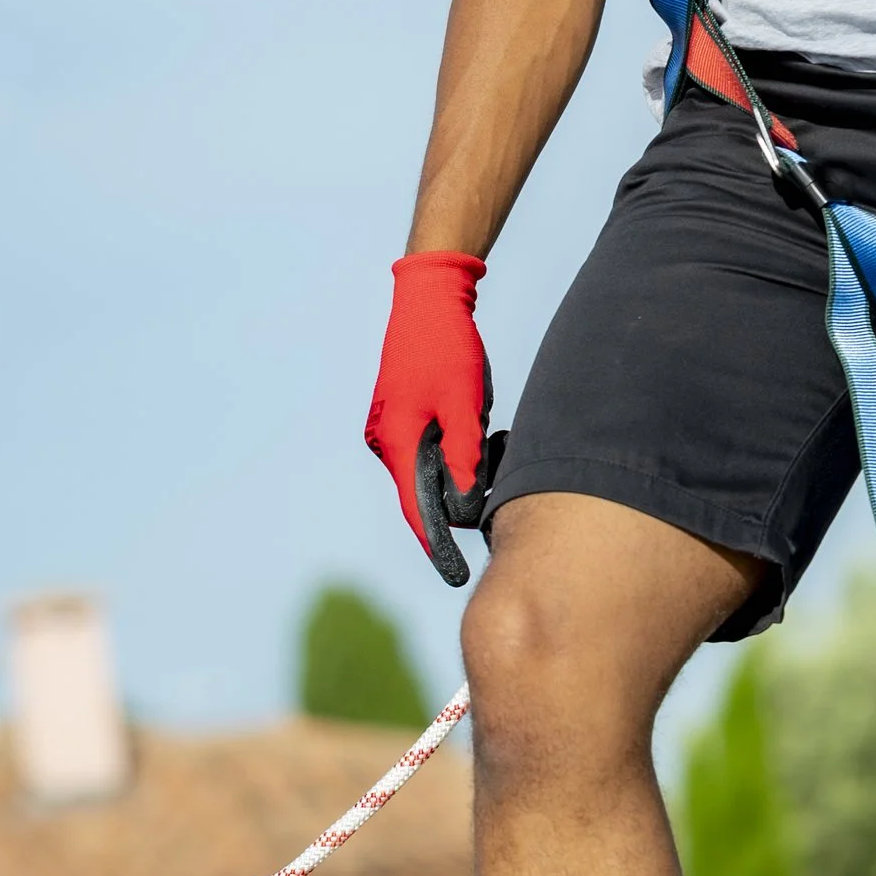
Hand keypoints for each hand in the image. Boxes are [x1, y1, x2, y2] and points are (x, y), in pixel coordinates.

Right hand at [365, 255, 504, 585]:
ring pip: (426, 469)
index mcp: (396, 442)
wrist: (429, 300)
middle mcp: (385, 441)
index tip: (454, 575)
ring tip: (485, 435)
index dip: (435, 545)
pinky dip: (450, 449)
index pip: (415, 509)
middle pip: (420, 492)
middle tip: (490, 496)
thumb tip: (468, 501)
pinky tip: (474, 424)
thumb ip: (464, 455)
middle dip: (454, 500)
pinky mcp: (401, 415)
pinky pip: (426, 448)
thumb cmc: (447, 349)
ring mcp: (390, 428)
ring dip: (456, 468)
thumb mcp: (464, 405)